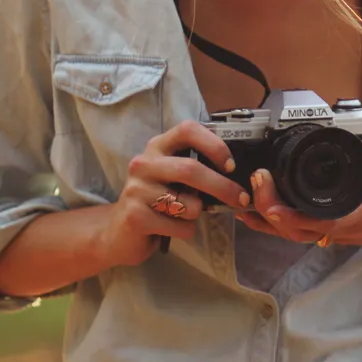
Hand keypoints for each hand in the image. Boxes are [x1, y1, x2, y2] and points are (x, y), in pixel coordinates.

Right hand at [97, 120, 250, 266]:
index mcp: (158, 146)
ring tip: (186, 214)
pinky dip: (186, 230)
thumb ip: (197, 167)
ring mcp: (136, 189)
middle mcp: (144, 163)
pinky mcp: (135, 216)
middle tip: (241, 199)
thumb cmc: (158, 200)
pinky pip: (179, 226)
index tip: (231, 165)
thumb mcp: (174, 176)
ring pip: (188, 203)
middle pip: (191, 169)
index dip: (214, 145)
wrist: (120, 231)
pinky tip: (172, 228)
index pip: (187, 130)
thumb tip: (238, 173)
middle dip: (222, 186)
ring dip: (198, 213)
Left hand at [238, 144, 361, 254]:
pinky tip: (257, 213)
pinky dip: (274, 225)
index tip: (269, 189)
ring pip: (292, 235)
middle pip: (296, 229)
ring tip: (246, 195)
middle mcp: (343, 228)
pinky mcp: (331, 235)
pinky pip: (297, 234)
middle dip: (268, 208)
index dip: (288, 210)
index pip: (319, 217)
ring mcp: (335, 235)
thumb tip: (348, 141)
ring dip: (266, 219)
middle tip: (258, 180)